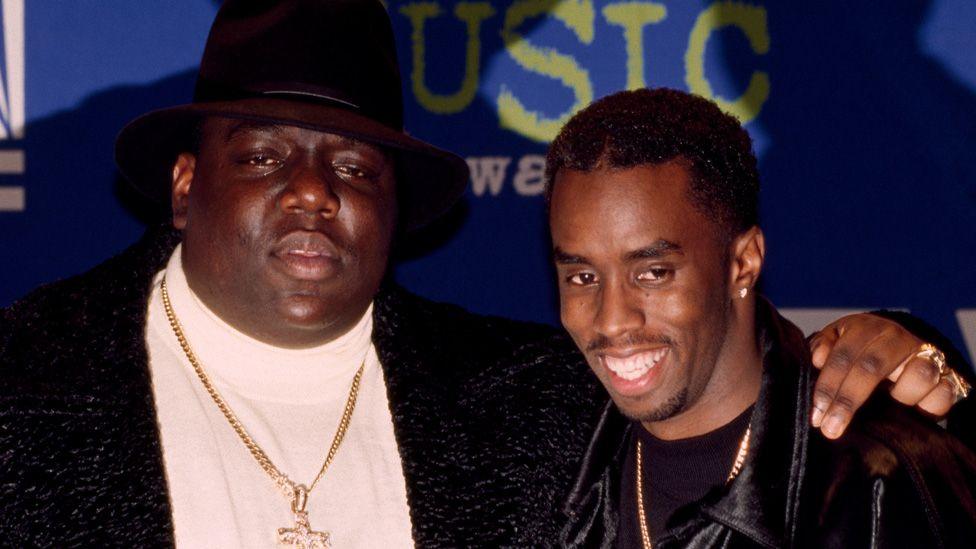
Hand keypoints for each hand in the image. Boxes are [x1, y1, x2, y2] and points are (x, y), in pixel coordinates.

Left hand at [808, 313, 956, 438]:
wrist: (900, 356)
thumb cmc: (860, 352)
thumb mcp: (836, 344)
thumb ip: (823, 347)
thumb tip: (817, 359)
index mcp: (867, 328)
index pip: (844, 356)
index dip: (828, 385)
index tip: (816, 414)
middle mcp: (897, 338)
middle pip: (872, 367)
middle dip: (848, 400)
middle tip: (830, 428)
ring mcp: (926, 355)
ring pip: (918, 375)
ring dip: (900, 398)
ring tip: (888, 409)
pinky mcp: (948, 376)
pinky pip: (944, 392)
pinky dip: (928, 405)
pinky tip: (912, 413)